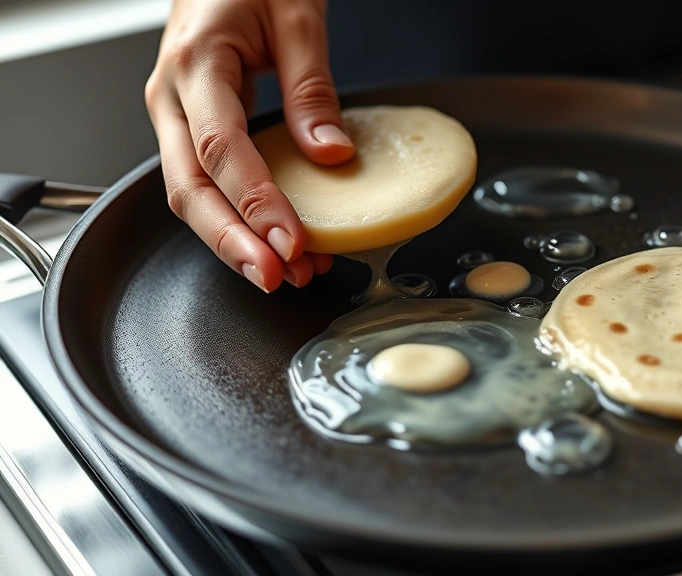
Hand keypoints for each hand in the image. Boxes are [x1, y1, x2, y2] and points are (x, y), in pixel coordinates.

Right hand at [145, 0, 352, 291]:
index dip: (254, 203)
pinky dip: (238, 218)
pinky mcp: (193, 126)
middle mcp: (172, 95)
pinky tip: (276, 240)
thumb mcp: (296, 16)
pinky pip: (206, 182)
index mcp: (195, 63)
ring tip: (287, 273)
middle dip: (232, 243)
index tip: (290, 242)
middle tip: (276, 279)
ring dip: (235, 240)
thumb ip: (312, 86)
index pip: (221, 149)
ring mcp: (176, 114)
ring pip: (191, 194)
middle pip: (189, 188)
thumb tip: (331, 152)